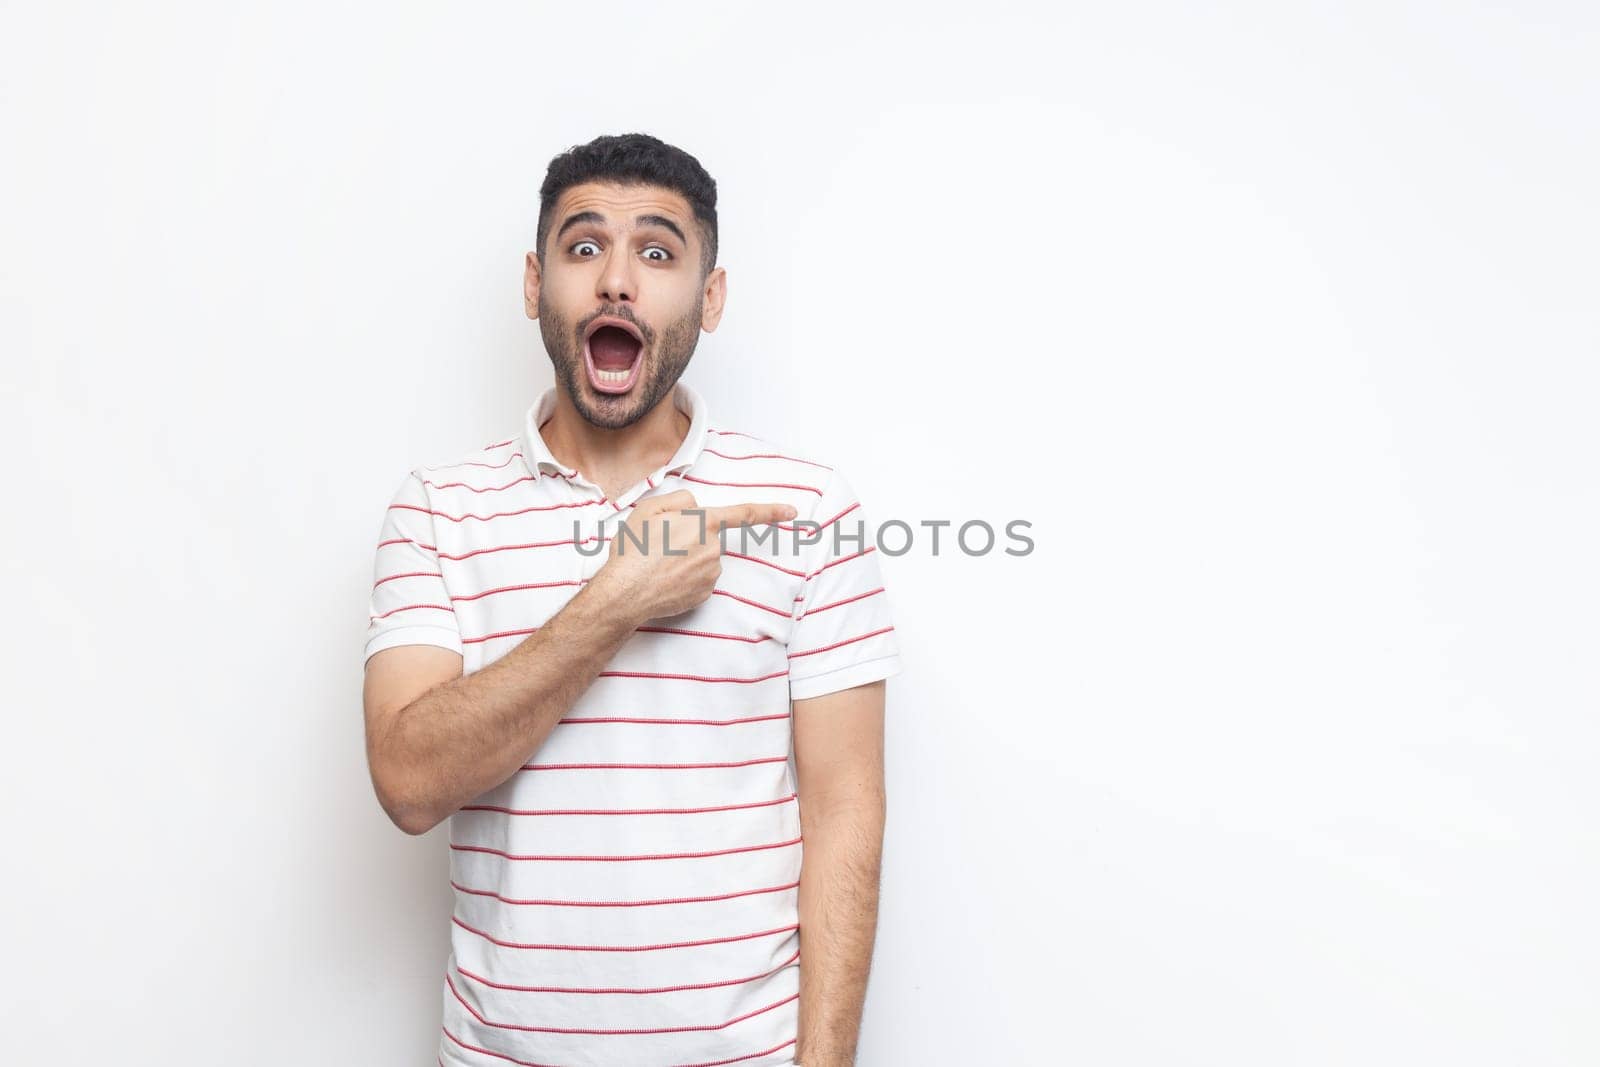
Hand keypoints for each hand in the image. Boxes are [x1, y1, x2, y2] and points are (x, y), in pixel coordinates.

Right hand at [592, 489, 797, 623]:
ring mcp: (712, 573)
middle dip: (688, 540)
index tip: (792, 511)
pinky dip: (684, 578)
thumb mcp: (648, 509)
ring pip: (703, 559)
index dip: (770, 511)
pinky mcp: (705, 593)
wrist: (624, 593)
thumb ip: (678, 500)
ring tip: (658, 564)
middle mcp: (713, 548)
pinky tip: (665, 579)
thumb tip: (694, 507)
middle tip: (658, 547)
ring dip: (685, 559)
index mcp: (703, 523)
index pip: (744, 514)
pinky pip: (699, 579)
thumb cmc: (633, 550)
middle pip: (708, 538)